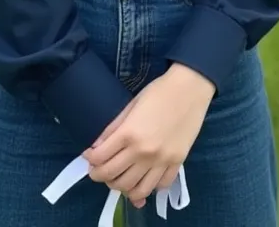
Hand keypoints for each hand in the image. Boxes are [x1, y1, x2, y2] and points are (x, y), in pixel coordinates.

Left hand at [82, 64, 214, 208]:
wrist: (189, 89)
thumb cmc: (158, 92)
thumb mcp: (131, 105)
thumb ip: (114, 127)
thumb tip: (97, 145)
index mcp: (129, 134)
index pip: (100, 158)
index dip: (90, 160)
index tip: (89, 156)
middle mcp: (143, 152)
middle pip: (113, 176)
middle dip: (99, 176)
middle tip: (98, 170)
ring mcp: (161, 161)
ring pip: (135, 189)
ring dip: (121, 187)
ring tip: (118, 178)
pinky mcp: (176, 164)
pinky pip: (159, 186)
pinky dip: (148, 188)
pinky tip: (142, 179)